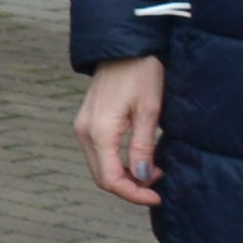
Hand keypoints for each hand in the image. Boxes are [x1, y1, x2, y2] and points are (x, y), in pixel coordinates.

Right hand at [77, 54, 164, 208]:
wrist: (124, 45)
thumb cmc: (140, 72)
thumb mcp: (149, 110)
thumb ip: (143, 147)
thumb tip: (144, 178)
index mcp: (99, 132)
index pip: (111, 179)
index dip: (134, 194)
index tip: (157, 196)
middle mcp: (85, 132)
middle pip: (103, 177)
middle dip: (130, 188)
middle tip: (158, 186)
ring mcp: (84, 126)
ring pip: (100, 167)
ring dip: (125, 175)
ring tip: (154, 170)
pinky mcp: (89, 122)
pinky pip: (100, 153)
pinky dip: (118, 162)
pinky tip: (140, 157)